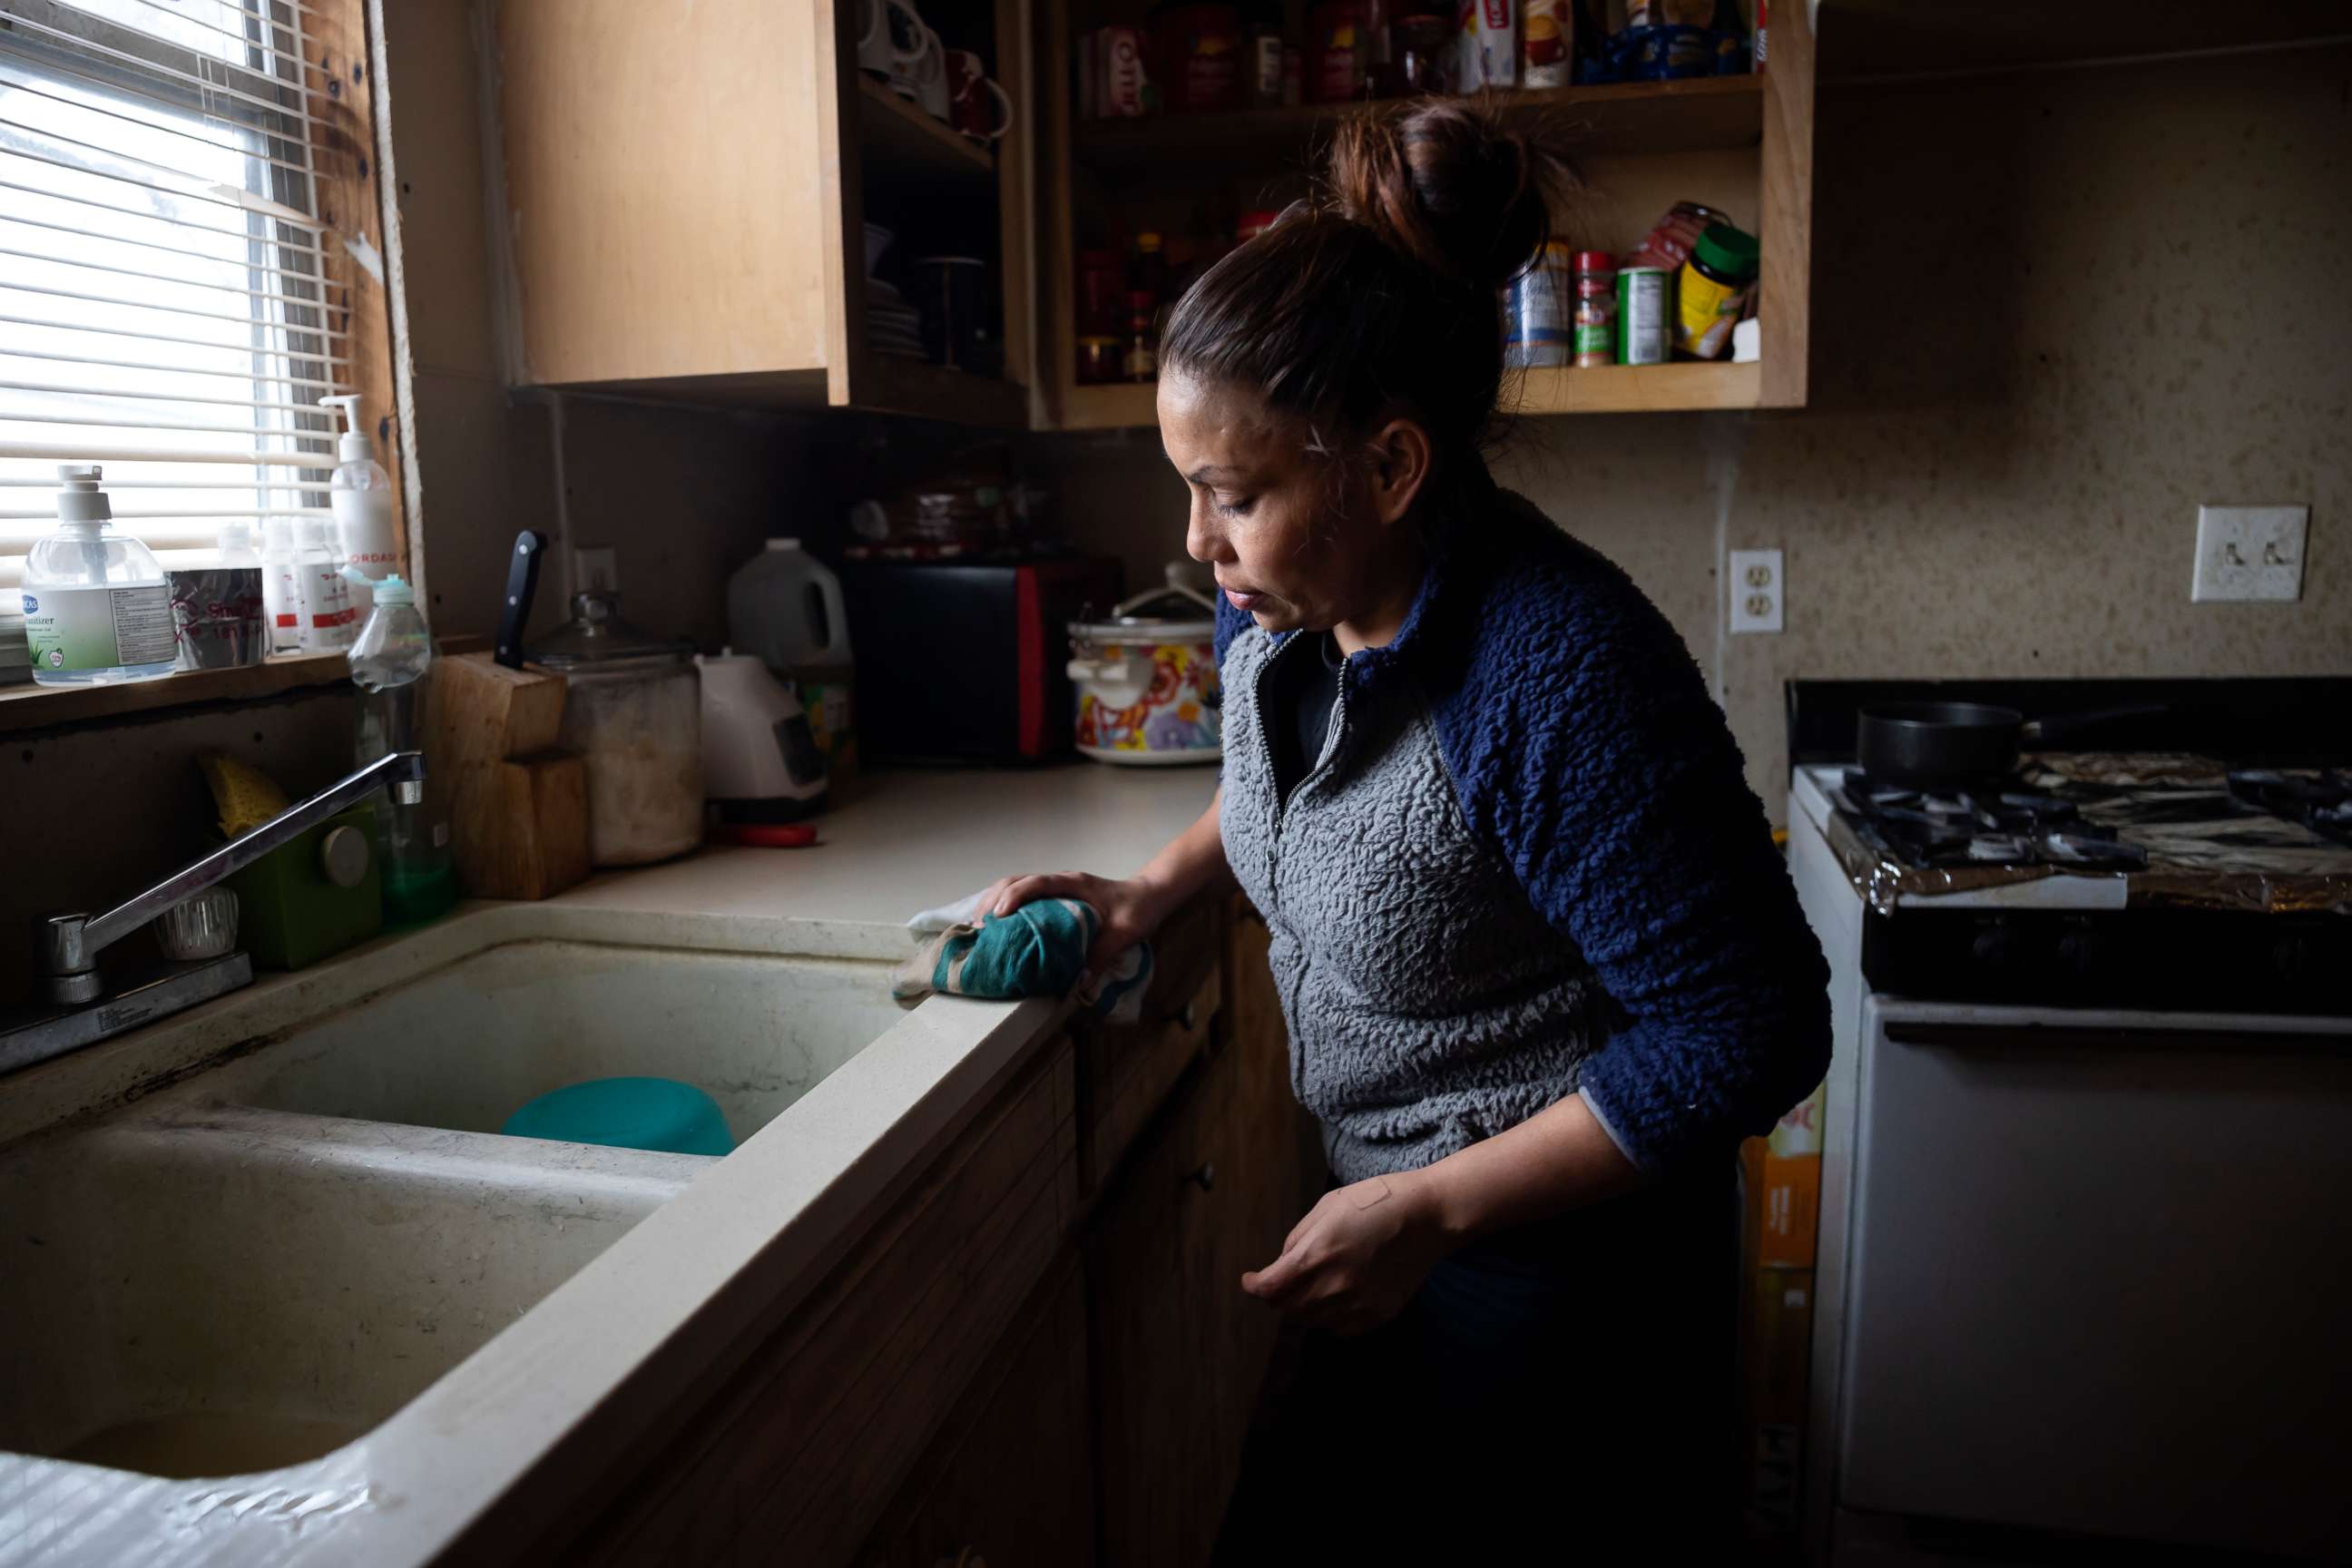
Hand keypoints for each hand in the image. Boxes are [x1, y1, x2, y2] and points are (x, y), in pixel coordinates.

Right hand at [979, 870, 1170, 984]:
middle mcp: (1060, 882)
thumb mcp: (1125, 932)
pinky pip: (1025, 896)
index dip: (1013, 897)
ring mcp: (1057, 888)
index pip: (1035, 883)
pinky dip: (1007, 907)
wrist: (1151, 895)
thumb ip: (1102, 954)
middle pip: (1015, 881)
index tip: (997, 916)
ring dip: (995, 902)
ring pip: (1016, 886)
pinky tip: (999, 927)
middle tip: (977, 927)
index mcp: (1073, 884)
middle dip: (992, 900)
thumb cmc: (1139, 909)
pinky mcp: (1057, 897)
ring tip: (979, 927)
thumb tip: (1079, 983)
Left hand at [1241, 1174, 1452, 1335]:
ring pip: (1312, 1320)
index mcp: (1316, 1255)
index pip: (1269, 1288)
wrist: (1427, 1217)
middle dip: (1279, 1294)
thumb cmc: (1376, 1202)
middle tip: (1285, 1278)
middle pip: (1287, 1308)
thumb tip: (1282, 1265)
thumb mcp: (1328, 1207)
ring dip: (1304, 1306)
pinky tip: (1340, 1295)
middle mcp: (1333, 1286)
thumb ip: (1298, 1239)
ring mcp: (1357, 1304)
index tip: (1250, 1280)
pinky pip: (1340, 1329)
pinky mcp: (1377, 1315)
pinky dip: (1331, 1317)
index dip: (1253, 1286)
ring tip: (1317, 1282)